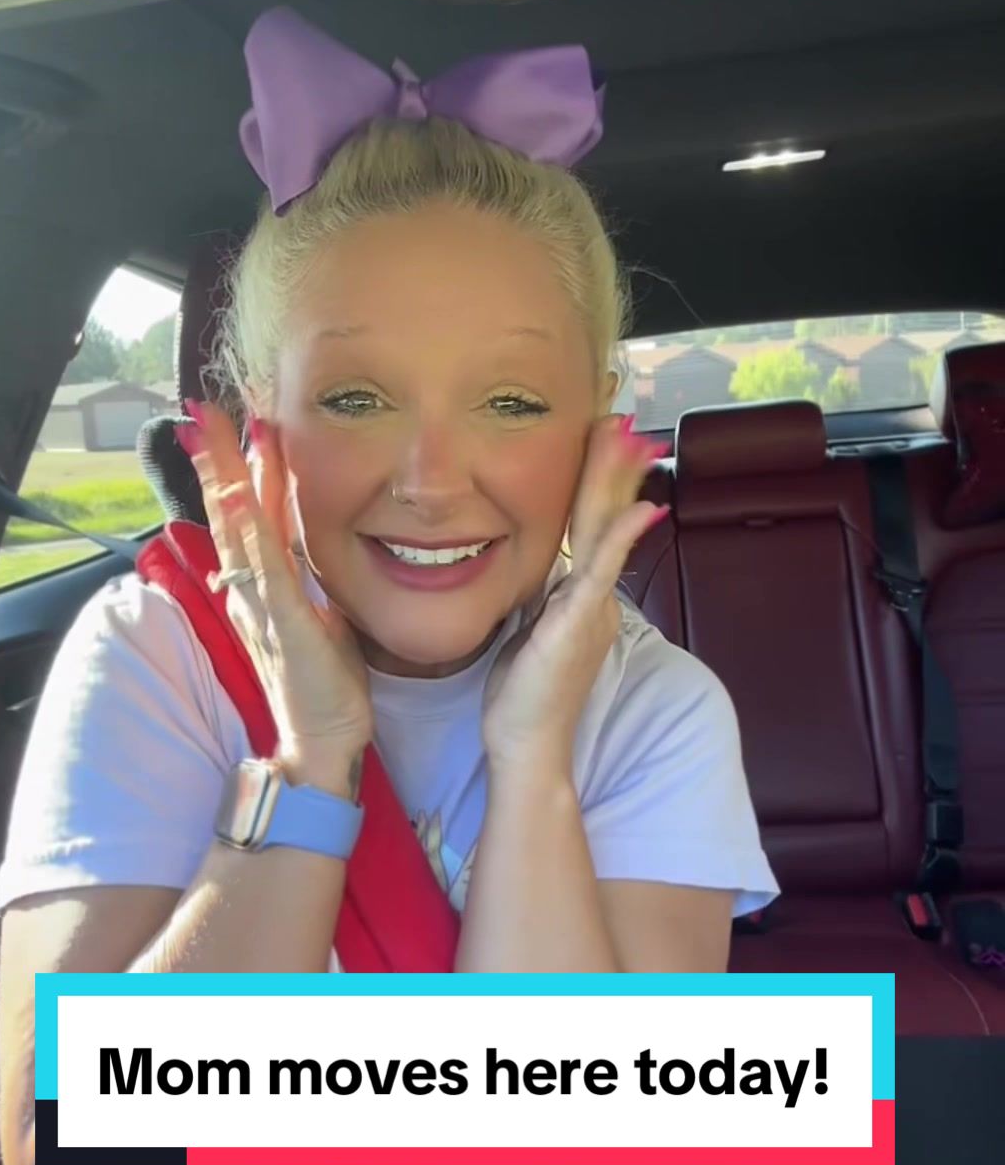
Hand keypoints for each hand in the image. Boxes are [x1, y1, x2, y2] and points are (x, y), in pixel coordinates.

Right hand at [180, 403, 372, 787]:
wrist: (320, 741)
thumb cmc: (325, 688)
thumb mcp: (321, 620)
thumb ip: (310, 586)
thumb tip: (312, 554)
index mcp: (262, 589)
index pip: (247, 520)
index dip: (240, 474)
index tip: (239, 429)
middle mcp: (252, 591)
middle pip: (230, 514)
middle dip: (218, 461)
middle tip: (205, 411)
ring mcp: (262, 605)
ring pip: (239, 529)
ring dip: (226, 477)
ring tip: (216, 431)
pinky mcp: (282, 623)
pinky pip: (264, 567)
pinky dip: (249, 530)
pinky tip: (239, 496)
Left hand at [481, 416, 668, 775]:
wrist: (528, 744)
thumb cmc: (521, 696)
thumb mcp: (528, 633)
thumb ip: (540, 600)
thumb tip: (539, 576)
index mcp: (578, 596)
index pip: (591, 527)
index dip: (600, 484)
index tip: (605, 443)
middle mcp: (593, 597)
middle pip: (606, 518)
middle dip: (615, 468)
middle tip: (625, 420)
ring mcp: (591, 608)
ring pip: (605, 532)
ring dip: (618, 482)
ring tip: (630, 439)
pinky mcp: (580, 622)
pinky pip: (603, 571)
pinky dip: (623, 537)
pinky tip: (643, 508)